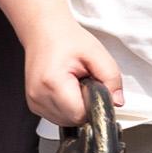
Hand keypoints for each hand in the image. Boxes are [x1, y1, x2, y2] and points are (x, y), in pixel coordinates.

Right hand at [21, 17, 121, 132]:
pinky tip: (68, 89)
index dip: (94, 105)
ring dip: (77, 107)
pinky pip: (58, 116)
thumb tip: (117, 102)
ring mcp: (34, 102)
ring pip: (67, 121)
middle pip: (74, 120)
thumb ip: (111, 78)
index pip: (80, 114)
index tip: (96, 89)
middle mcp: (38, 96)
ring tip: (75, 84)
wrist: (43, 31)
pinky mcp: (34, 104)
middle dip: (86, 106)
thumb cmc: (66, 39)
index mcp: (52, 83)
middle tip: (86, 82)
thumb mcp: (97, 54)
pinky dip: (68, 107)